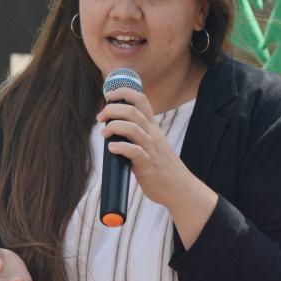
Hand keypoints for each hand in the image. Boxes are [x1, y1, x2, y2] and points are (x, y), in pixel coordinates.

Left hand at [97, 88, 196, 207]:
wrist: (180, 188)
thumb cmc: (162, 167)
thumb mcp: (153, 143)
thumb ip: (138, 134)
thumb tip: (114, 128)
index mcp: (153, 127)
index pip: (141, 99)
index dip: (123, 92)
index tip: (109, 95)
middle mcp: (153, 134)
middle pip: (132, 110)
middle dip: (112, 109)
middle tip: (100, 117)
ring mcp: (151, 149)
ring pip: (132, 127)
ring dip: (113, 127)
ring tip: (104, 134)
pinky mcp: (148, 164)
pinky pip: (133, 151)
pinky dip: (120, 147)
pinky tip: (112, 148)